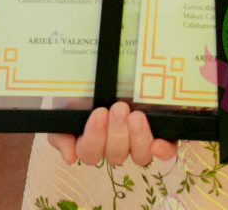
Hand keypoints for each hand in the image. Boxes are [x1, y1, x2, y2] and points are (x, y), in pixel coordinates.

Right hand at [47, 102, 176, 167]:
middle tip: (119, 108)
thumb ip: (61, 134)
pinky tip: (158, 144)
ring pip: (139, 156)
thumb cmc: (83, 89)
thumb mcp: (64, 108)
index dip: (95, 138)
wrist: (106, 70)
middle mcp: (116, 146)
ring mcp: (138, 142)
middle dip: (117, 133)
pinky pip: (166, 151)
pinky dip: (164, 150)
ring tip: (136, 116)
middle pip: (115, 155)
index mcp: (92, 143)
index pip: (90, 153)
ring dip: (137, 138)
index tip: (99, 112)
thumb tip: (71, 158)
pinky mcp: (161, 133)